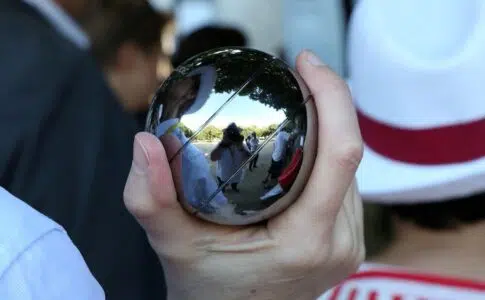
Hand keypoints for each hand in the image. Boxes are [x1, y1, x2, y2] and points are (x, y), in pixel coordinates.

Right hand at [123, 50, 363, 299]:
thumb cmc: (206, 291)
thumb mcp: (171, 246)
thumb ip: (151, 198)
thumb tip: (144, 142)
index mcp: (307, 241)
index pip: (342, 154)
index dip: (334, 97)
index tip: (305, 63)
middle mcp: (342, 243)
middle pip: (350, 155)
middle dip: (330, 104)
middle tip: (295, 75)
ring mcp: (351, 246)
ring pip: (350, 170)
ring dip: (329, 130)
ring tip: (296, 105)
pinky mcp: (349, 245)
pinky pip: (344, 187)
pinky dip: (326, 157)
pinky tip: (300, 145)